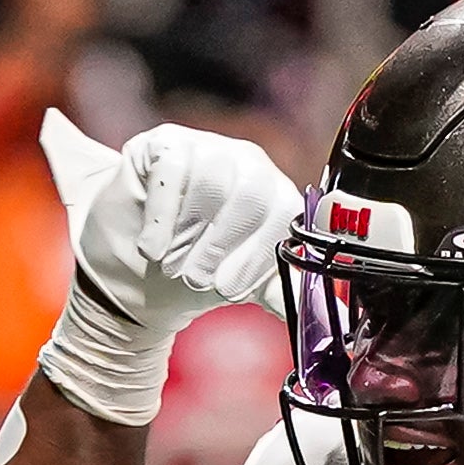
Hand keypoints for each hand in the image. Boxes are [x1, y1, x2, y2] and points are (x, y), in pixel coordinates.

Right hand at [43, 112, 299, 336]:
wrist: (132, 264)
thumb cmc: (195, 269)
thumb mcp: (246, 285)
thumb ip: (286, 295)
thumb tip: (331, 320)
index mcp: (278, 196)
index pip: (285, 215)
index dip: (258, 255)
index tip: (230, 290)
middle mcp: (249, 165)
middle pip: (250, 192)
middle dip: (220, 246)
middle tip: (195, 280)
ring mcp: (207, 148)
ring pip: (211, 178)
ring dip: (189, 232)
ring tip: (170, 263)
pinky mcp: (164, 144)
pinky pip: (170, 169)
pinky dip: (161, 215)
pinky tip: (151, 247)